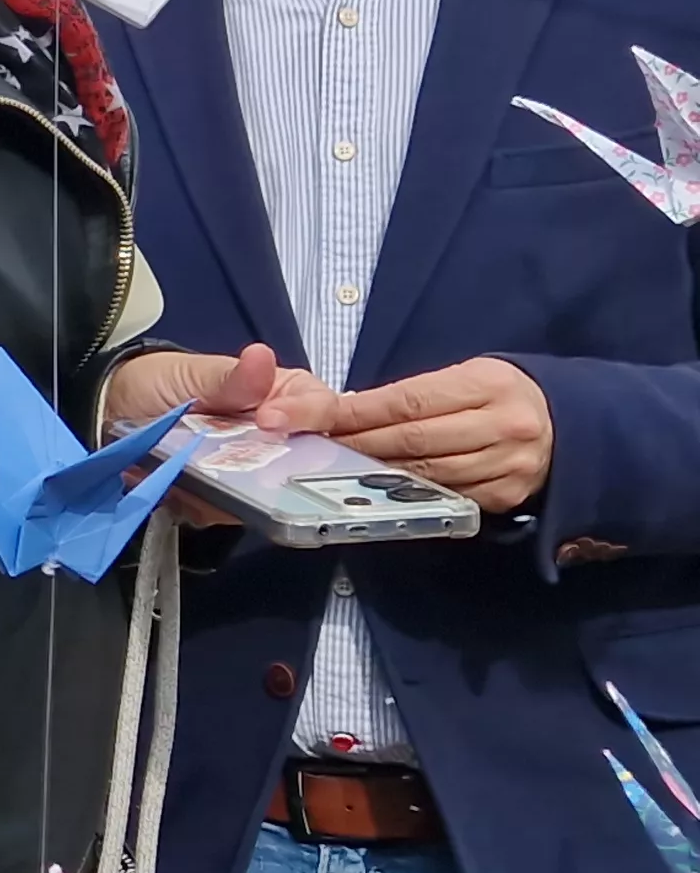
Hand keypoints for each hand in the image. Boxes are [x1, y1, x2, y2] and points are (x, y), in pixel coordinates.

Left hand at [102, 344, 318, 530]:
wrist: (108, 409)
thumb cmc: (159, 381)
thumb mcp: (191, 373)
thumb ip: (230, 377)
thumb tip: (261, 358)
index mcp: (283, 396)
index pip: (321, 409)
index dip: (306, 415)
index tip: (271, 420)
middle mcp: (277, 438)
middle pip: (309, 461)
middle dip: (289, 466)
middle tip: (254, 462)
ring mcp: (250, 471)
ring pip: (271, 493)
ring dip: (245, 492)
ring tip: (216, 481)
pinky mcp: (222, 498)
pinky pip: (229, 510)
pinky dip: (212, 505)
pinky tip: (193, 495)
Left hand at [284, 358, 554, 514]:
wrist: (574, 425)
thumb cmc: (501, 394)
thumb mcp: (467, 376)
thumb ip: (416, 394)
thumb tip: (345, 410)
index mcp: (488, 384)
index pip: (405, 402)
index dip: (349, 412)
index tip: (300, 416)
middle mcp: (502, 425)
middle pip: (410, 441)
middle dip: (350, 444)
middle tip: (304, 445)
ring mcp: (507, 466)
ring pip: (422, 474)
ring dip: (370, 472)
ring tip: (329, 466)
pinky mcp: (506, 497)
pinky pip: (444, 497)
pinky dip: (405, 492)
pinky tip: (375, 487)